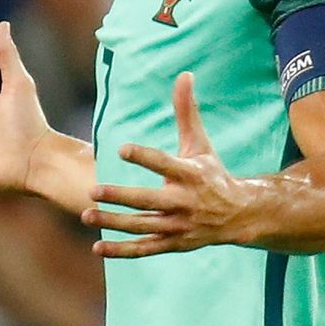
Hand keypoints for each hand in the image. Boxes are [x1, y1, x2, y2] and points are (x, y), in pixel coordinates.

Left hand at [82, 72, 249, 257]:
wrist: (237, 215)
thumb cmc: (211, 172)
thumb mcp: (199, 142)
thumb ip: (186, 111)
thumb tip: (184, 74)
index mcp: (190, 174)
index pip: (164, 164)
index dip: (144, 157)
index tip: (122, 149)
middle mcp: (183, 202)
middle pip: (149, 201)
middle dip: (121, 197)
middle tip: (93, 190)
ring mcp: (178, 227)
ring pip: (142, 227)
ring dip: (114, 224)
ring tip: (86, 215)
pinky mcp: (173, 244)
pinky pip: (144, 250)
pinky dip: (121, 251)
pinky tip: (96, 247)